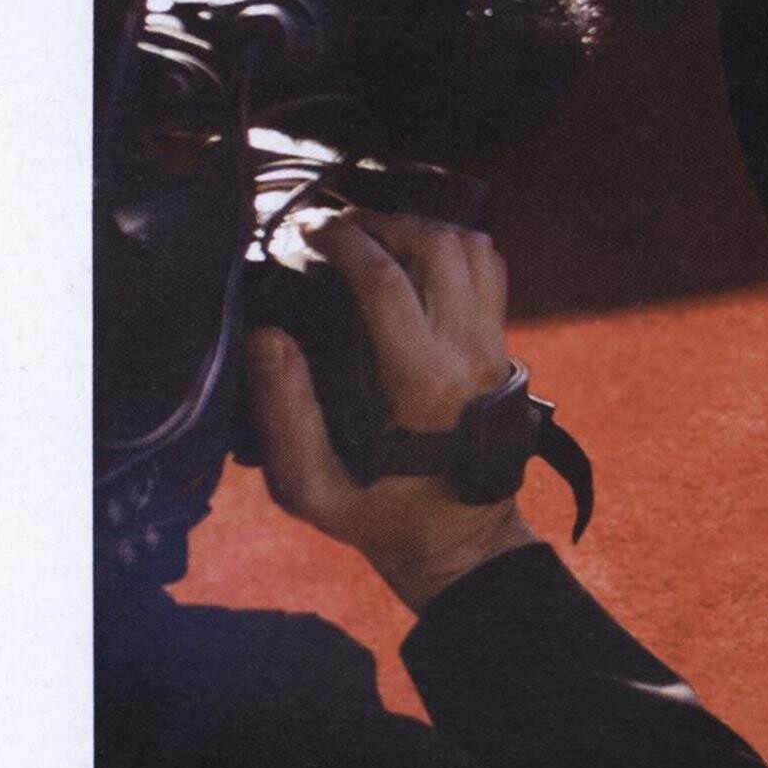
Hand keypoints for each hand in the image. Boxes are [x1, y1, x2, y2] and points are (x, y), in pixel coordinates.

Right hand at [243, 211, 536, 612]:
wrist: (462, 545)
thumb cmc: (380, 519)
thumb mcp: (314, 491)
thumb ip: (285, 418)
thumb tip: (266, 338)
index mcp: (424, 387)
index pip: (388, 284)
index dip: (345, 241)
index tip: (308, 230)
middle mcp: (469, 357)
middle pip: (441, 248)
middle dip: (385, 222)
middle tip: (340, 228)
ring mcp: (495, 348)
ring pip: (475, 251)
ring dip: (424, 227)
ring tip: (375, 234)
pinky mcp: (502, 348)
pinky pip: (490, 272)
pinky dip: (454, 246)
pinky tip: (412, 254)